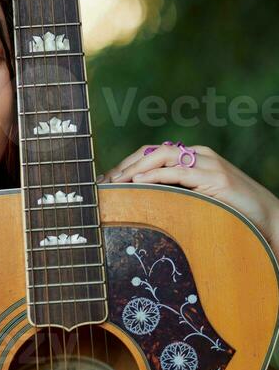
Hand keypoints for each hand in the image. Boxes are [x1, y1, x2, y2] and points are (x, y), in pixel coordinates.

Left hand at [100, 143, 278, 252]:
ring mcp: (209, 164)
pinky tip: (139, 182)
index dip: (128, 163)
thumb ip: (177, 193)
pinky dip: (156, 175)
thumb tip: (143, 200)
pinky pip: (179, 172)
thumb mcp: (199, 198)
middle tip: (105, 180)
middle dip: (126, 164)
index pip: (154, 153)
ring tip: (117, 181)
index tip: (108, 179)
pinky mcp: (216, 177)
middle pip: (154, 151)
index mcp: (195, 157)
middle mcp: (200, 155)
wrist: (269, 218)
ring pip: (163, 156)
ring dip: (136, 167)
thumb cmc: (233, 212)